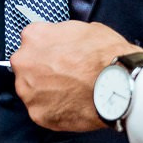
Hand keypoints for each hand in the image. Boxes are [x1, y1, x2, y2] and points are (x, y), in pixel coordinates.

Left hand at [10, 20, 135, 131]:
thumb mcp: (84, 28)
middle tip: (64, 75)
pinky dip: (55, 110)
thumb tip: (63, 41)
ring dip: (46, 92)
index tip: (58, 56)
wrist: (118, 84)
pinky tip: (72, 106)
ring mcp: (28, 90)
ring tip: (70, 93)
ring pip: (31, 90)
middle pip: (27, 66)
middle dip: (42, 71)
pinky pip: (42, 111)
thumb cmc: (105, 55)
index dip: (48, 49)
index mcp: (34, 36)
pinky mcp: (37, 114)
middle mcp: (24, 62)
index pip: (32, 41)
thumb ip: (63, 36)